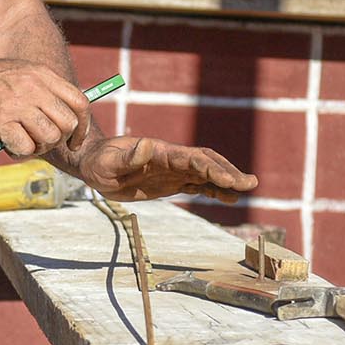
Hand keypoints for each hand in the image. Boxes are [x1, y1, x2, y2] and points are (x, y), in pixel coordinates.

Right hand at [0, 55, 93, 160]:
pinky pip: (26, 147)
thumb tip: (64, 118)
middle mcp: (34, 88)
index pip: (80, 103)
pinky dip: (21, 153)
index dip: (82, 126)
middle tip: (42, 142)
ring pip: (50, 137)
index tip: (74, 139)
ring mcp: (18, 105)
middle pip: (68, 124)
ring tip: (24, 143)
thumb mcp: (23, 73)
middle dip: (60, 140)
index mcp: (43, 75)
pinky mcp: (1, 121)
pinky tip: (10, 146)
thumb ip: (44, 91)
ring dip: (40, 147)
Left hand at [70, 133, 258, 203]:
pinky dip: (214, 190)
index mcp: (161, 153)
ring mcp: (173, 170)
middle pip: (206, 162)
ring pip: (206, 172)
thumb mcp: (109, 163)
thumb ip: (129, 156)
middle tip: (250, 183)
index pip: (193, 158)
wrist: (94, 164)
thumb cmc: (99, 163)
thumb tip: (148, 146)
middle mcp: (171, 159)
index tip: (230, 180)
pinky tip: (228, 198)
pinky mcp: (170, 181)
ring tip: (247, 189)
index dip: (212, 168)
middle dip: (228, 172)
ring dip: (226, 179)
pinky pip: (197, 184)